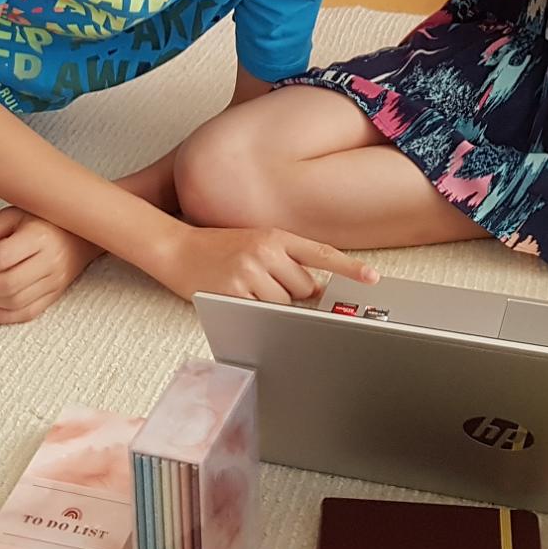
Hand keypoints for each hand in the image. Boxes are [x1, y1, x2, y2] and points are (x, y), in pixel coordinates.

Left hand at [0, 206, 102, 324]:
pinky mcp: (55, 295)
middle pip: (6, 283)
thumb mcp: (13, 214)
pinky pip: (28, 313)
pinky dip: (3, 316)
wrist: (82, 232)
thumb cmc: (43, 220)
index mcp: (39, 235)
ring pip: (15, 301)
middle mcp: (50, 260)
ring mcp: (55, 281)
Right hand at [153, 225, 377, 304]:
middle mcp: (266, 251)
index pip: (320, 253)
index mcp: (274, 235)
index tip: (372, 277)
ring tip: (247, 288)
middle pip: (305, 287)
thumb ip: (284, 258)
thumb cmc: (215, 247)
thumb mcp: (254, 241)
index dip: (349, 268)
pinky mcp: (234, 293)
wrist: (175, 248)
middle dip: (294, 294)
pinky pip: (261, 313)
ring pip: (284, 304)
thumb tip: (312, 286)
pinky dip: (254, 312)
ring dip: (272, 304)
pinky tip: (237, 297)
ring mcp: (250, 272)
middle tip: (267, 284)